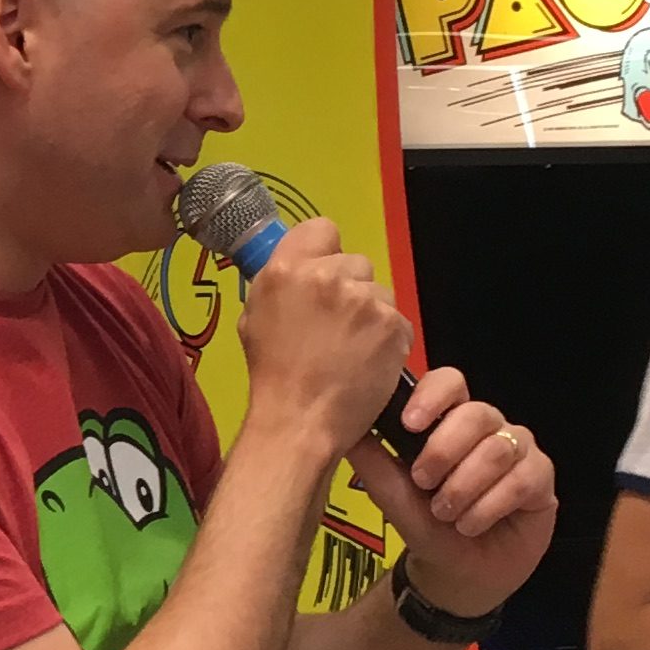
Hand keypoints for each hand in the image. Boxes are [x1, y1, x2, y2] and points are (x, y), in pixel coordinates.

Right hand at [237, 218, 417, 471]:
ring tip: (351, 349)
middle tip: (335, 325)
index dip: (324, 251)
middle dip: (349, 288)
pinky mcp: (392, 325)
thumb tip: (300, 268)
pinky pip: (396, 321)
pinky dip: (386, 340)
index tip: (322, 276)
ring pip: (378, 292)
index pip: (321, 229)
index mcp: (285, 270)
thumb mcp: (253, 319)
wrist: (300, 421)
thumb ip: (279, 284)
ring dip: (370, 315)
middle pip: (354, 262)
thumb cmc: (272, 375)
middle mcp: (325, 277)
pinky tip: (368, 362)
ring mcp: (362, 300)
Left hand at [349, 370, 557, 616]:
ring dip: (464, 488)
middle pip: (476, 414)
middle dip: (444, 451)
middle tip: (423, 483)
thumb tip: (348, 427)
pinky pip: (523, 478)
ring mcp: (518, 449)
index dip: (433, 396)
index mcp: (449, 420)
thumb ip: (374, 462)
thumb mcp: (393, 497)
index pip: (449, 383)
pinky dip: (489, 506)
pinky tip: (471, 526)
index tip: (410, 424)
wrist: (456, 574)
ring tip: (446, 515)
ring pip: (497, 449)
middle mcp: (488, 427)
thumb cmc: (427, 526)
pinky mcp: (542, 478)